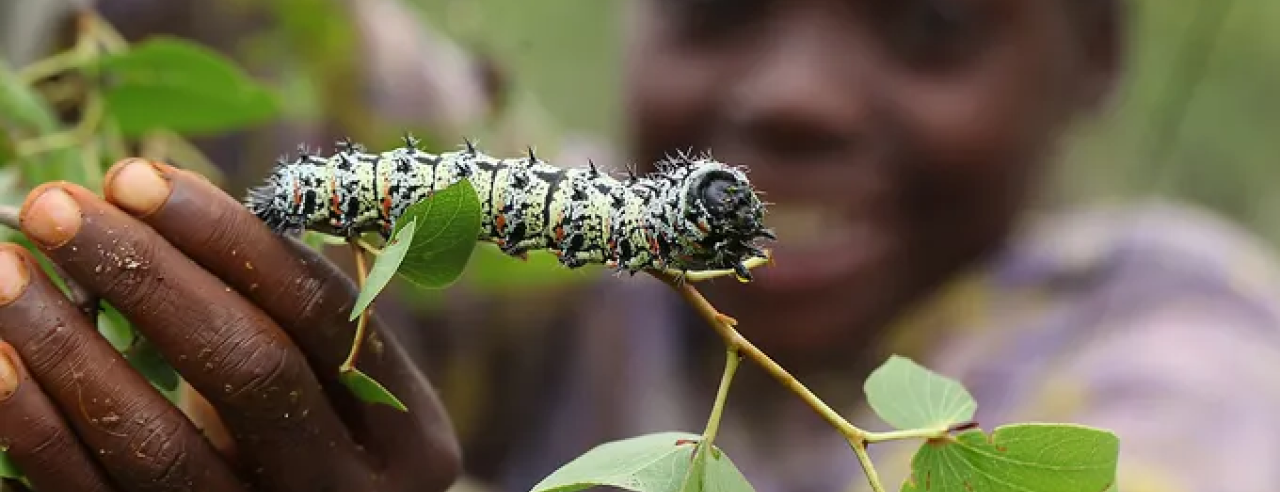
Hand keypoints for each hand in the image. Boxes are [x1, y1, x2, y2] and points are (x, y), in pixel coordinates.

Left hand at [0, 159, 460, 491]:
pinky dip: (33, 428)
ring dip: (70, 347)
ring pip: (160, 447)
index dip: (231, 242)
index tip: (139, 180)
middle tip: (58, 207)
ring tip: (6, 270)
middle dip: (149, 276)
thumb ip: (276, 308)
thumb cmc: (310, 436)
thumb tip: (140, 197)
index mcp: (409, 434)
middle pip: (250, 371)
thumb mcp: (328, 383)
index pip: (320, 315)